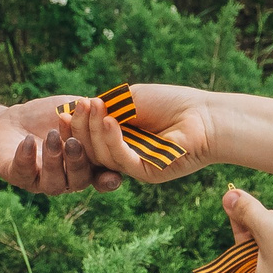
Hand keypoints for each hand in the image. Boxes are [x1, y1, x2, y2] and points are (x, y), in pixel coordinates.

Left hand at [0, 95, 121, 193]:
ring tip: (52, 136)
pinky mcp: (18, 177)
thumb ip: (96, 113)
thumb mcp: (76, 109)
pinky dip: (27, 158)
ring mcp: (43, 181)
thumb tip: (120, 110)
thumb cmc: (49, 115)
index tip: (111, 176)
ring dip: (55, 160)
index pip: (102, 178)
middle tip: (74, 142)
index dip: (108, 180)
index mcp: (86, 165)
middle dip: (78, 162)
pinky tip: (28, 141)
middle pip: (79, 180)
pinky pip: (24, 174)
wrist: (12, 119)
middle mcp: (67, 179)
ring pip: (54, 183)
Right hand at [55, 83, 218, 183]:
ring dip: (96, 131)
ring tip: (95, 108)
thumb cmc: (172, 103)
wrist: (205, 116)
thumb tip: (80, 110)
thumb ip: (107, 107)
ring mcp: (135, 166)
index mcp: (121, 139)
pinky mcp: (147, 173)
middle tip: (80, 106)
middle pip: (92, 148)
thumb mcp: (131, 99)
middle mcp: (126, 155)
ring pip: (104, 155)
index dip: (78, 125)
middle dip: (83, 127)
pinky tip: (109, 122)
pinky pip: (123, 161)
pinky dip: (113, 141)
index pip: (90, 137)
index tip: (66, 109)